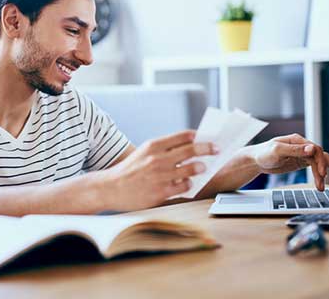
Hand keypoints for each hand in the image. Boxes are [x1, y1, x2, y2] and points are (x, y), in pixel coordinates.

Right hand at [103, 130, 217, 210]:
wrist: (111, 188)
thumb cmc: (130, 170)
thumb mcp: (144, 152)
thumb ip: (164, 149)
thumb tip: (189, 146)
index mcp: (153, 145)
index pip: (183, 136)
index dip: (199, 136)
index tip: (208, 138)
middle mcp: (157, 158)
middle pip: (191, 150)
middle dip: (208, 149)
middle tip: (217, 149)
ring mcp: (160, 176)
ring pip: (191, 168)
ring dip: (200, 167)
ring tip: (203, 167)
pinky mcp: (161, 192)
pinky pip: (184, 186)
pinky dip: (189, 183)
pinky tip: (188, 183)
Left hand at [244, 133, 328, 190]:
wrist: (255, 160)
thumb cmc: (263, 153)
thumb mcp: (277, 150)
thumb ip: (294, 150)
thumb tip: (311, 148)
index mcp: (297, 140)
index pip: (315, 149)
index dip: (320, 161)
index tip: (321, 173)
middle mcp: (301, 146)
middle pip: (320, 155)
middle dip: (327, 166)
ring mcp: (301, 154)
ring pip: (318, 162)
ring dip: (323, 174)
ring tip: (323, 186)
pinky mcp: (300, 162)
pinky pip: (314, 167)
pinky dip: (319, 174)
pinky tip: (323, 180)